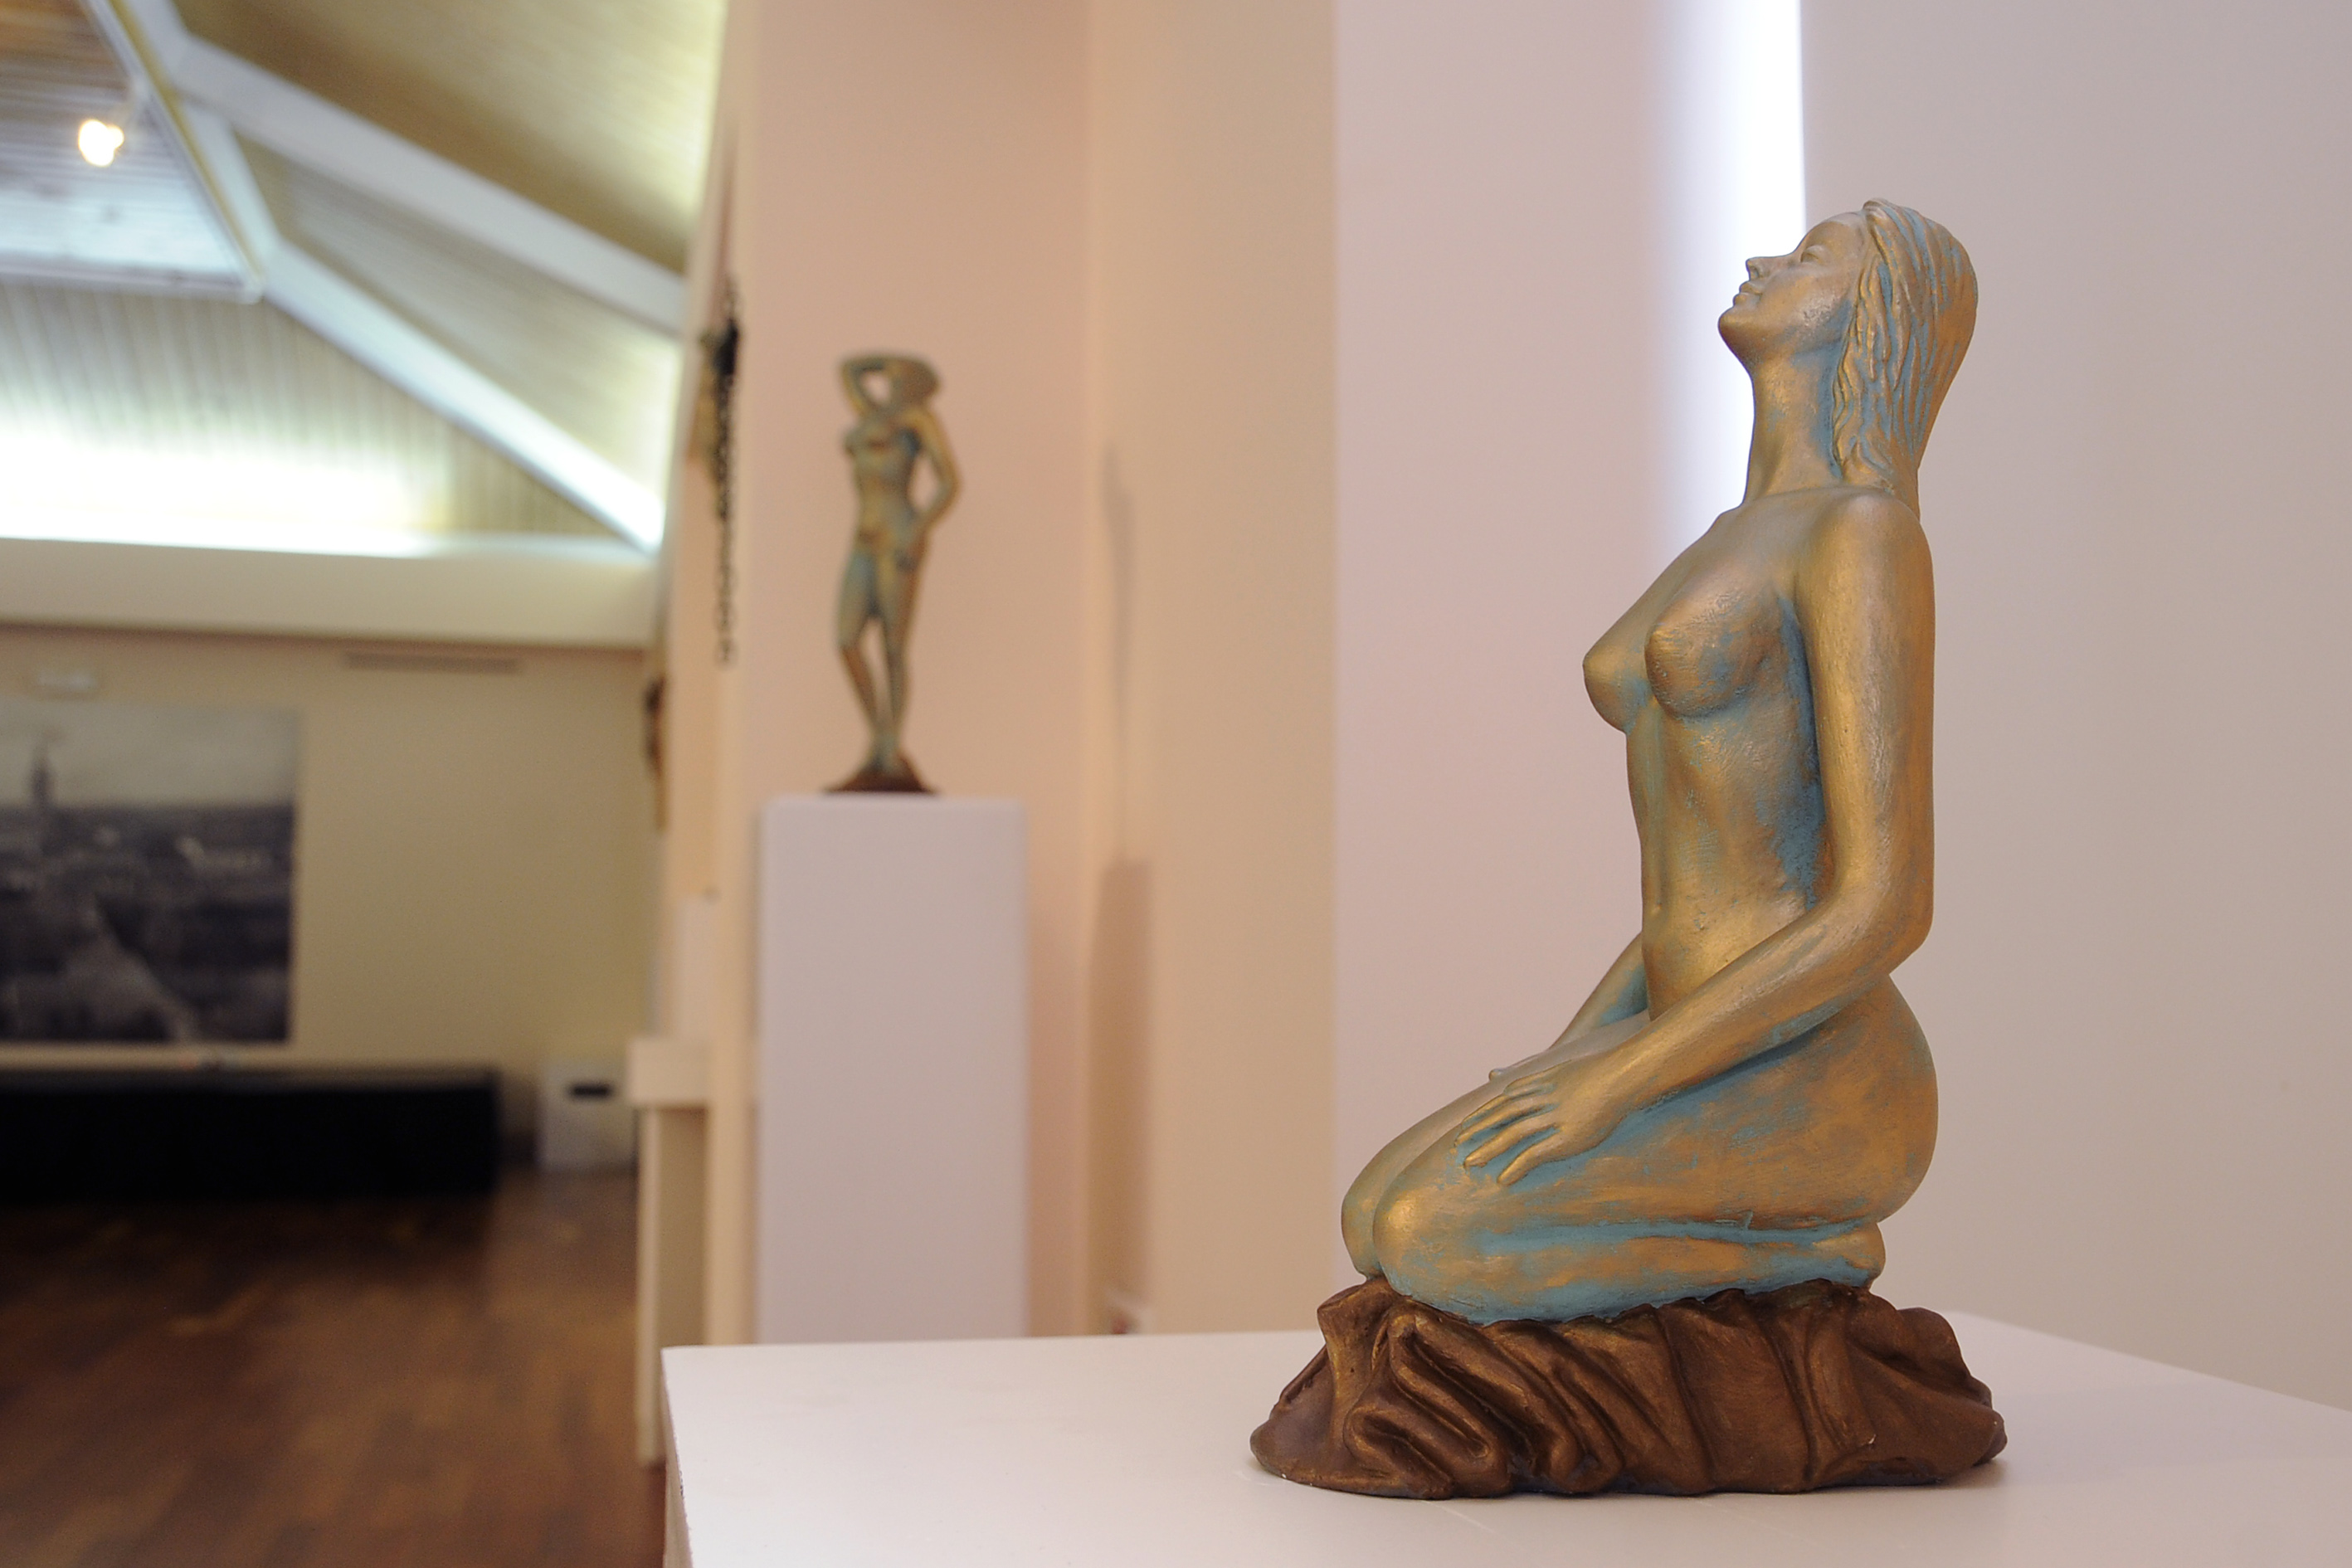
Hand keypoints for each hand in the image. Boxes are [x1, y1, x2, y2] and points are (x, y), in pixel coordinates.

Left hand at [1453, 1052, 1636, 1185]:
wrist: (1622, 1074)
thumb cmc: (1592, 1073)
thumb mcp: (1556, 1069)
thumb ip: (1529, 1075)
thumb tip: (1497, 1073)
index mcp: (1537, 1084)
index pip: (1500, 1103)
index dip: (1480, 1117)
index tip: (1463, 1129)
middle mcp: (1540, 1099)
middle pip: (1500, 1116)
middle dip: (1476, 1132)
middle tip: (1455, 1147)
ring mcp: (1553, 1117)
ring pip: (1512, 1134)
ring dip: (1489, 1150)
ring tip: (1469, 1166)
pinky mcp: (1567, 1136)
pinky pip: (1536, 1153)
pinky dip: (1517, 1166)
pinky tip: (1502, 1179)